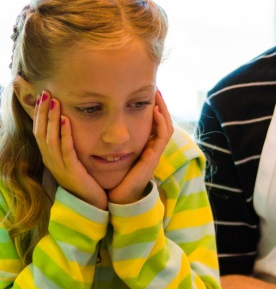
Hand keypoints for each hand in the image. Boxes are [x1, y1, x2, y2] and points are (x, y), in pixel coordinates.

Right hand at [34, 91, 107, 208]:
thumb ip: (68, 146)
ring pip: (50, 139)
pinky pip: (66, 149)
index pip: (38, 132)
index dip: (38, 114)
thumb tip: (67, 126)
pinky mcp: (72, 170)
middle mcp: (51, 161)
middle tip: (46, 93)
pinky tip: (65, 120)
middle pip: (40, 132)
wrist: (91, 204)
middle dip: (42, 112)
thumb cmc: (85, 182)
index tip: (41, 96)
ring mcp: (59, 166)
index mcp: (49, 158)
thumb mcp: (72, 161)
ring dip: (51, 118)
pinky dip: (64, 133)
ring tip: (54, 101)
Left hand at [108, 89, 173, 204]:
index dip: (152, 108)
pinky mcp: (153, 159)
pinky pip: (162, 137)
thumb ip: (108, 143)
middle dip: (160, 105)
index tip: (146, 93)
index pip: (153, 124)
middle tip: (155, 88)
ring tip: (157, 95)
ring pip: (166, 128)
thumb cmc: (111, 180)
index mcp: (143, 148)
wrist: (117, 199)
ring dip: (163, 110)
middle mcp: (151, 150)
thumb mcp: (109, 156)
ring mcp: (154, 154)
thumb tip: (97, 125)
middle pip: (163, 123)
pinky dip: (160, 123)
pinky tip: (155, 111)